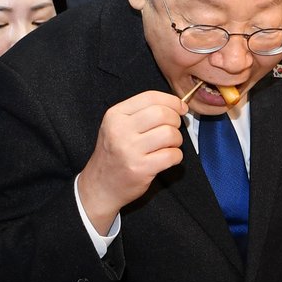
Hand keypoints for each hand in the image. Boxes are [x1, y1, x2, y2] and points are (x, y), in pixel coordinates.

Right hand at [77, 91, 186, 231]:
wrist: (100, 185)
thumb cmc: (114, 153)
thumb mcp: (117, 126)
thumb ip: (142, 113)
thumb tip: (178, 106)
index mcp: (115, 115)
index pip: (150, 97)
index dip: (172, 101)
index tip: (181, 108)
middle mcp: (120, 130)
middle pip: (162, 114)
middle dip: (175, 120)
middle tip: (173, 130)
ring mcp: (130, 150)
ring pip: (170, 134)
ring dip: (177, 140)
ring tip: (169, 145)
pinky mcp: (141, 168)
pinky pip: (171, 155)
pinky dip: (176, 156)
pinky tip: (168, 158)